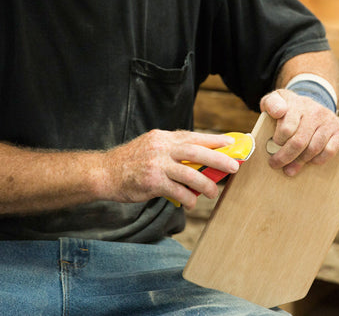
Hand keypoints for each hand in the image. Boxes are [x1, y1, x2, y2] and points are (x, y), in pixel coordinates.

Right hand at [103, 130, 240, 209]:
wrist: (104, 173)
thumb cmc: (131, 163)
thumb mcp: (151, 147)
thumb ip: (172, 150)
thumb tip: (199, 159)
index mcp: (163, 137)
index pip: (193, 136)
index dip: (214, 139)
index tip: (231, 143)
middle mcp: (161, 148)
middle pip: (196, 151)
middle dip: (218, 159)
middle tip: (234, 167)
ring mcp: (157, 164)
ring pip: (190, 173)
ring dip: (206, 184)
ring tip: (214, 192)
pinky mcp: (152, 182)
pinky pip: (177, 191)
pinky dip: (188, 198)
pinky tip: (192, 203)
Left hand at [259, 89, 338, 176]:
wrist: (311, 104)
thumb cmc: (288, 107)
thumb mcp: (275, 100)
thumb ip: (271, 103)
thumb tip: (279, 112)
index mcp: (297, 103)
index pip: (287, 128)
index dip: (279, 140)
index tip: (274, 144)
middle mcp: (314, 110)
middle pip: (299, 142)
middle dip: (285, 157)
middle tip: (276, 164)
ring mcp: (328, 120)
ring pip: (313, 148)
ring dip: (300, 161)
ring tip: (290, 166)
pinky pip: (329, 151)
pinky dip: (318, 160)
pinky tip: (309, 160)